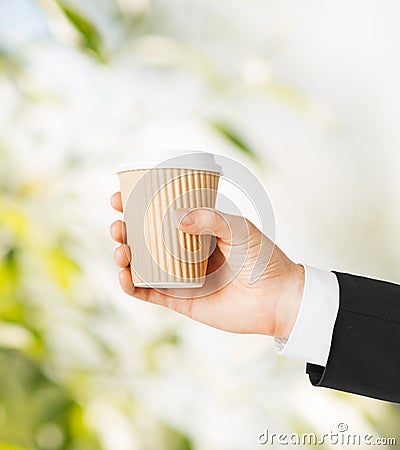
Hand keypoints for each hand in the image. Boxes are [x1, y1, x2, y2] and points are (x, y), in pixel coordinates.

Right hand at [110, 192, 303, 338]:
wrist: (276, 297)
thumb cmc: (262, 258)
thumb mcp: (239, 228)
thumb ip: (210, 218)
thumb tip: (175, 218)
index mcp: (196, 230)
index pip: (159, 214)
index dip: (137, 206)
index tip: (120, 197)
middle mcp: (183, 252)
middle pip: (143, 239)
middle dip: (124, 230)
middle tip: (118, 224)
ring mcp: (179, 276)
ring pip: (141, 265)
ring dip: (123, 256)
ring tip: (121, 249)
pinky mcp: (179, 300)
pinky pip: (149, 293)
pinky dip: (132, 286)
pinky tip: (125, 276)